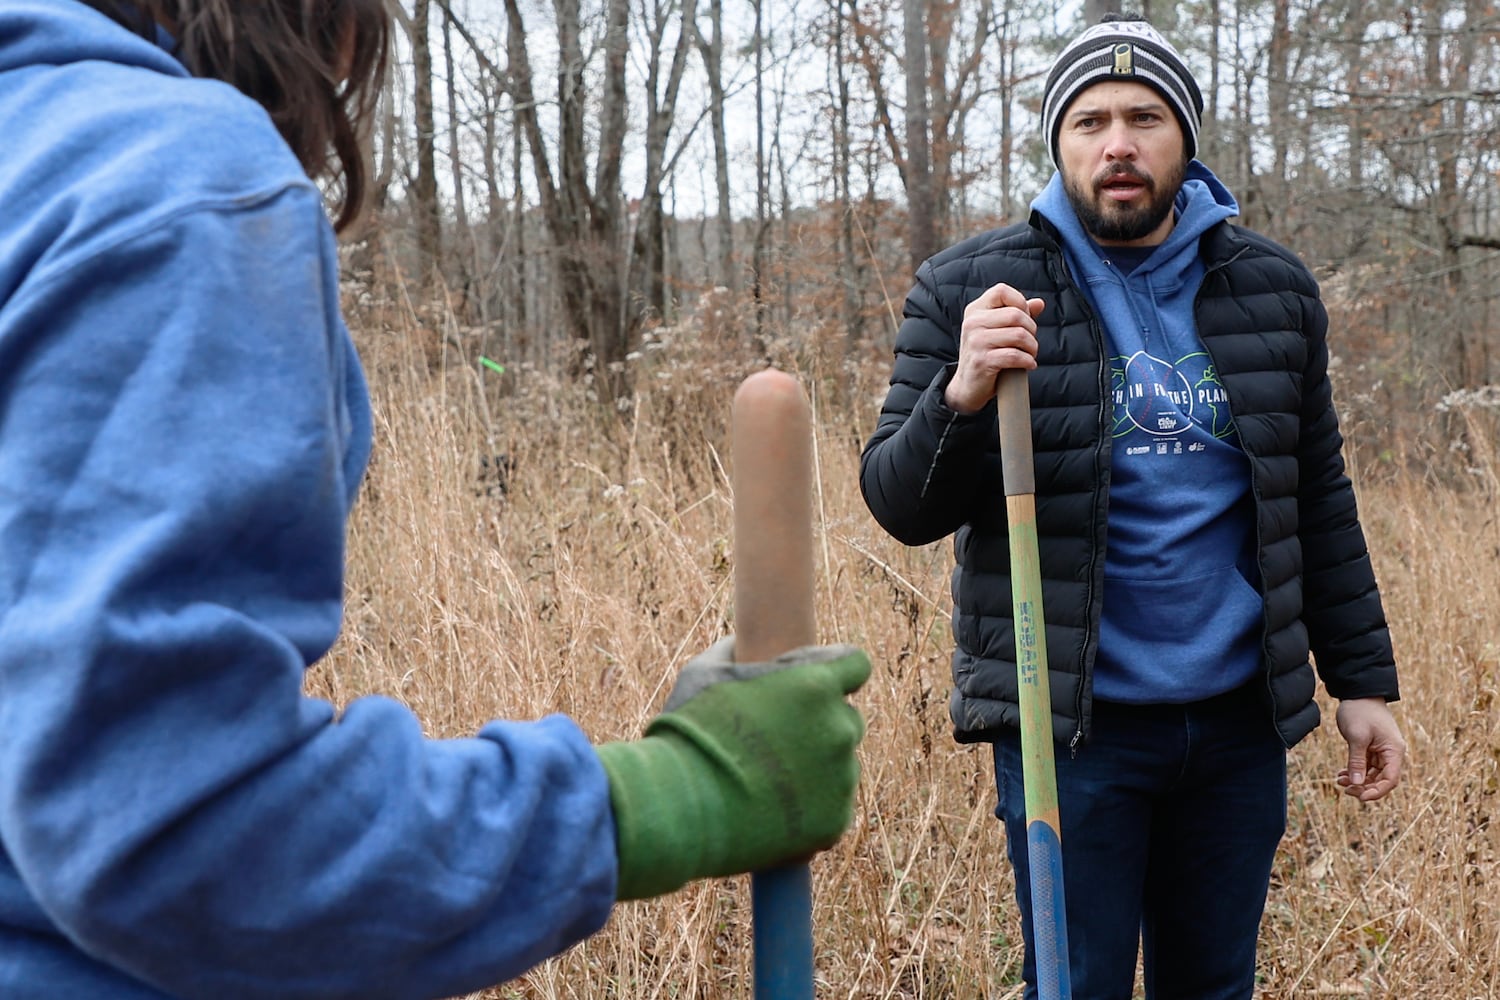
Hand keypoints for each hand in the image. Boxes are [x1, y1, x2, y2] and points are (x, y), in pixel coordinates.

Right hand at [596, 638, 870, 900]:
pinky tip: (772, 811)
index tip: (813, 687)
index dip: (836, 673)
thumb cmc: (687, 733)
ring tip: (766, 782)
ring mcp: (841, 777)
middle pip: (847, 719)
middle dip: (820, 725)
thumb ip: (730, 653)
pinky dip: (810, 809)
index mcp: (815, 685)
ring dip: (816, 768)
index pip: (855, 665)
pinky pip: (832, 807)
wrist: (679, 808)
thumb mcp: (702, 674)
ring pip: (841, 766)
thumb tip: (736, 645)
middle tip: (778, 740)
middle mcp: (838, 728)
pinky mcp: (834, 821)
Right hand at [944, 282, 1045, 413]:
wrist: (967, 386)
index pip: (1001, 291)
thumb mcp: (998, 331)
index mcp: (975, 311)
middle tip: (1030, 342)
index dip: (1020, 301)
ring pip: (1018, 335)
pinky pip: (1014, 355)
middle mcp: (972, 323)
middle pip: (1015, 314)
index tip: (1025, 319)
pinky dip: (1028, 361)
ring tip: (1030, 354)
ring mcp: (975, 342)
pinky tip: (1029, 365)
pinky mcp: (982, 361)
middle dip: (1031, 329)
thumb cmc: (986, 355)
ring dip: (1032, 347)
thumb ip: (1017, 315)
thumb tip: (1039, 303)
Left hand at [1334, 697, 1404, 801]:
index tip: (1360, 797)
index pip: (1390, 780)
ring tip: (1339, 781)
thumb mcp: (1357, 737)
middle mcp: (1391, 754)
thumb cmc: (1360, 711)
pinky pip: (1366, 766)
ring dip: (1357, 780)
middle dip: (1364, 787)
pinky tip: (1342, 775)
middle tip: (1344, 789)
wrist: (1358, 693)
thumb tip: (1357, 784)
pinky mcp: (1371, 749)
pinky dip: (1355, 771)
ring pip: (1372, 775)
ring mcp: (1382, 752)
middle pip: (1381, 780)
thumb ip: (1357, 761)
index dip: (1377, 792)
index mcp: (1394, 751)